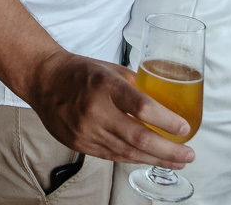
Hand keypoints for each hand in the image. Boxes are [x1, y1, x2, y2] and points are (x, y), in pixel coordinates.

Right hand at [27, 51, 194, 167]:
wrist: (43, 80)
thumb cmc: (78, 71)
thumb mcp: (110, 69)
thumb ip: (136, 86)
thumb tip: (164, 103)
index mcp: (104, 84)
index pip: (141, 107)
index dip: (167, 120)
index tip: (185, 128)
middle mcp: (95, 110)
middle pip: (138, 137)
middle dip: (169, 150)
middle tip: (188, 154)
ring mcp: (86, 130)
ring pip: (128, 152)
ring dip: (156, 159)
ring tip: (177, 161)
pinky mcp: (80, 144)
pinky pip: (113, 156)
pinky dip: (135, 158)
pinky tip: (150, 159)